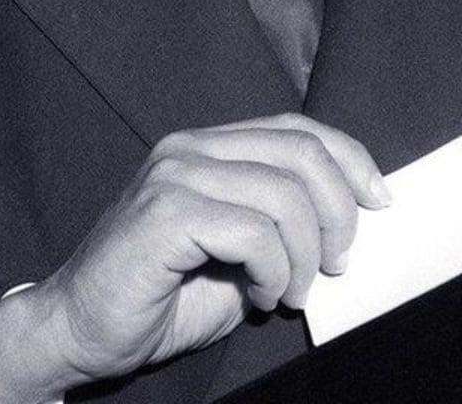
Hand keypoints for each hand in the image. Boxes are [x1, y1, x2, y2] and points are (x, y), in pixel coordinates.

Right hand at [0, 113, 389, 399]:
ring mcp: (174, 176)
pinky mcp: (163, 215)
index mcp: (209, 147)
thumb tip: (352, 223)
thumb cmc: (161, 299)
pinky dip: (272, 270)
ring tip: (287, 293)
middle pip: (303, 153)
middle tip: (335, 266)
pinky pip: (252, 232)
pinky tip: (259, 297)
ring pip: (284, 196)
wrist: (79, 332)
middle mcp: (190, 149)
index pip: (300, 129)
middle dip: (339, 213)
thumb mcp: (240, 255)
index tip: (381, 204)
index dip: (352, 161)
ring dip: (303, 256)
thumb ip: (283, 225)